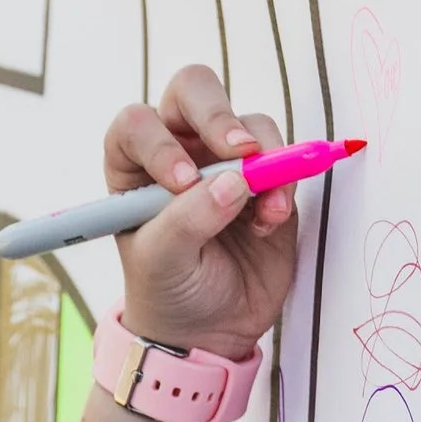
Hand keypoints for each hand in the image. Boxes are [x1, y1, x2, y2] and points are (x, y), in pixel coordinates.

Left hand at [104, 67, 300, 362]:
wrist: (209, 329)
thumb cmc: (166, 289)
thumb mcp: (161, 261)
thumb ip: (188, 220)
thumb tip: (234, 182)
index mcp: (133, 164)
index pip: (138, 124)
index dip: (160, 143)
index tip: (182, 183)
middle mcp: (178, 149)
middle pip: (194, 92)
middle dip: (218, 115)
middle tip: (240, 151)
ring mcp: (226, 161)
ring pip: (249, 123)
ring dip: (265, 159)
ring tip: (264, 211)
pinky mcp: (268, 180)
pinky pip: (285, 159)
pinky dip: (286, 183)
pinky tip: (270, 221)